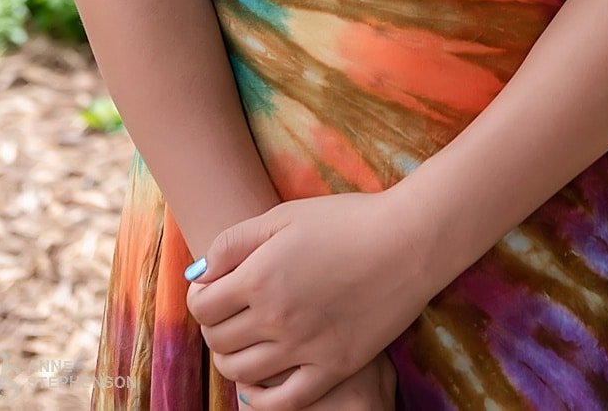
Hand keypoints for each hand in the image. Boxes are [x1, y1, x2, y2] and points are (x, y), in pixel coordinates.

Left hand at [185, 186, 428, 410]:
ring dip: (232, 359)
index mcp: (260, 277)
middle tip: (230, 312)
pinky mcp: (333, 368)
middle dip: (215, 326)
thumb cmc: (347, 219)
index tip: (213, 289)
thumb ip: (234, 241)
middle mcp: (276, 318)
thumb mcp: (285, 215)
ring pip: (242, 374)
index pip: (202, 306)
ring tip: (245, 340)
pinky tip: (260, 382)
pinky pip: (283, 402)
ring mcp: (305, 348)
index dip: (201, 297)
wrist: (409, 241)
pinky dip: (260, 399)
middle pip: (218, 341)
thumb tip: (197, 273)